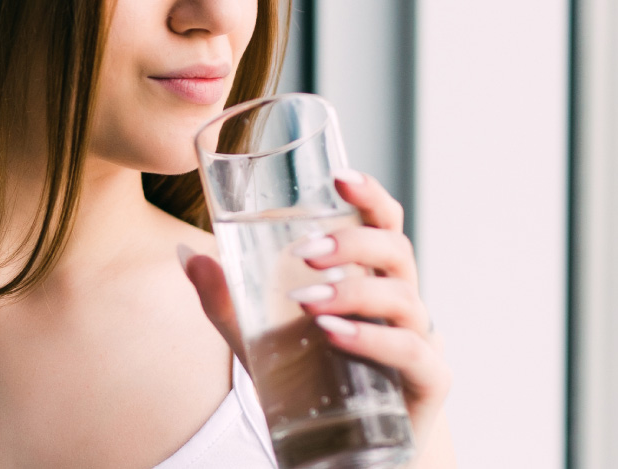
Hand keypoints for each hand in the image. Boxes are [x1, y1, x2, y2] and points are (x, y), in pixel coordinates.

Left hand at [179, 170, 453, 463]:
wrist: (345, 450)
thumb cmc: (311, 378)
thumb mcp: (260, 337)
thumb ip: (226, 299)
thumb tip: (190, 256)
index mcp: (369, 277)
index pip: (381, 223)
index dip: (369, 195)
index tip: (340, 176)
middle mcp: (400, 301)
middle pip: (395, 251)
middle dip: (352, 242)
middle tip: (305, 251)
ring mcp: (419, 340)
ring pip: (403, 298)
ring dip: (353, 291)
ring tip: (306, 300)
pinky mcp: (427, 382)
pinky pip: (413, 352)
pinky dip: (373, 339)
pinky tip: (334, 334)